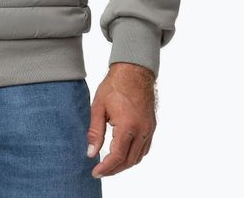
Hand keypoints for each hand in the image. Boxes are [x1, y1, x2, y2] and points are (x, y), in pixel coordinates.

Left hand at [86, 62, 156, 178]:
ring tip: (110, 164)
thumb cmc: (115, 86)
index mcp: (127, 126)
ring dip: (125, 164)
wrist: (133, 71)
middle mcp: (141, 131)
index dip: (106, 168)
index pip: (117, 156)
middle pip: (129, 161)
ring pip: (138, 157)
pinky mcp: (151, 126)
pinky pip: (144, 148)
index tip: (95, 172)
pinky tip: (123, 153)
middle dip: (114, 169)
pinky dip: (134, 155)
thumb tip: (91, 152)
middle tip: (101, 171)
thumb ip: (95, 132)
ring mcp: (149, 129)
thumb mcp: (98, 107)